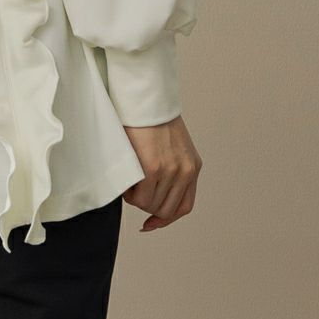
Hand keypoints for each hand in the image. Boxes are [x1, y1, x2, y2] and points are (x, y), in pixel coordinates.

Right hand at [121, 114, 201, 230]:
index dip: (165, 218)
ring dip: (136, 198)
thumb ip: (169, 167)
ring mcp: (170, 171)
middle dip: (146, 204)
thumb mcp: (170, 144)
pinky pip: (139, 197)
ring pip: (151, 206)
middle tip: (133, 188)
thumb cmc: (149, 116)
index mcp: (192, 166)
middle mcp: (185, 171)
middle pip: (165, 209)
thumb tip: (152, 194)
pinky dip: (129, 194)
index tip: (149, 222)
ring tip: (128, 179)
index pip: (184, 206)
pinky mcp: (152, 168)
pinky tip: (125, 180)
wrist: (144, 95)